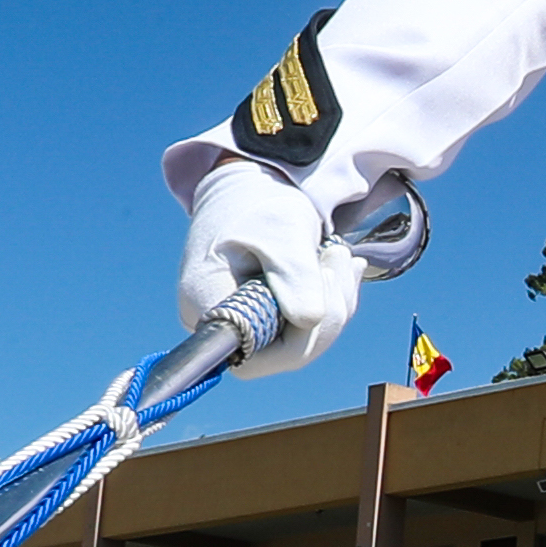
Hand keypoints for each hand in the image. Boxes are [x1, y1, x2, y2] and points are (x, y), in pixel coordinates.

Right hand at [177, 163, 360, 380]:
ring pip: (303, 343)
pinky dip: (333, 300)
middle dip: (328, 312)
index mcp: (205, 302)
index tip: (321, 277)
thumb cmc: (258, 204)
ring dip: (335, 303)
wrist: (252, 190)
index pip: (254, 356)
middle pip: (284, 354)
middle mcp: (218, 324)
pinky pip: (308, 330)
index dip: (297, 339)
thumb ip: (295, 274)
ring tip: (337, 254)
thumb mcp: (281, 230)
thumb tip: (310, 321)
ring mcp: (242, 326)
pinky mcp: (264, 321)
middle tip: (338, 257)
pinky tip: (340, 267)